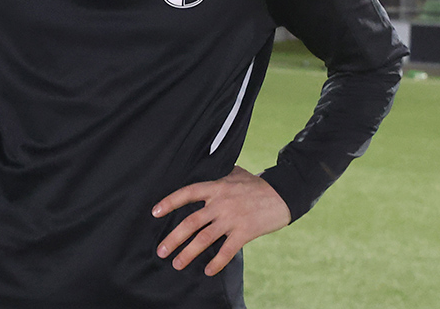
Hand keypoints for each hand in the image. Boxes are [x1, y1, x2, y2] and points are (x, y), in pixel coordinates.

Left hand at [152, 166, 291, 275]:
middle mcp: (221, 202)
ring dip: (188, 253)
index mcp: (217, 186)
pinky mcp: (245, 231)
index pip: (188, 192)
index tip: (155, 212)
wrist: (284, 193)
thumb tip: (206, 168)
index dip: (170, 202)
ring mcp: (233, 218)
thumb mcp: (237, 173)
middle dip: (173, 238)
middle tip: (161, 251)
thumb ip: (220, 174)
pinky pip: (227, 251)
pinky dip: (216, 262)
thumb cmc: (258, 184)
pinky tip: (208, 271)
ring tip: (177, 264)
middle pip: (191, 222)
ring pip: (204, 239)